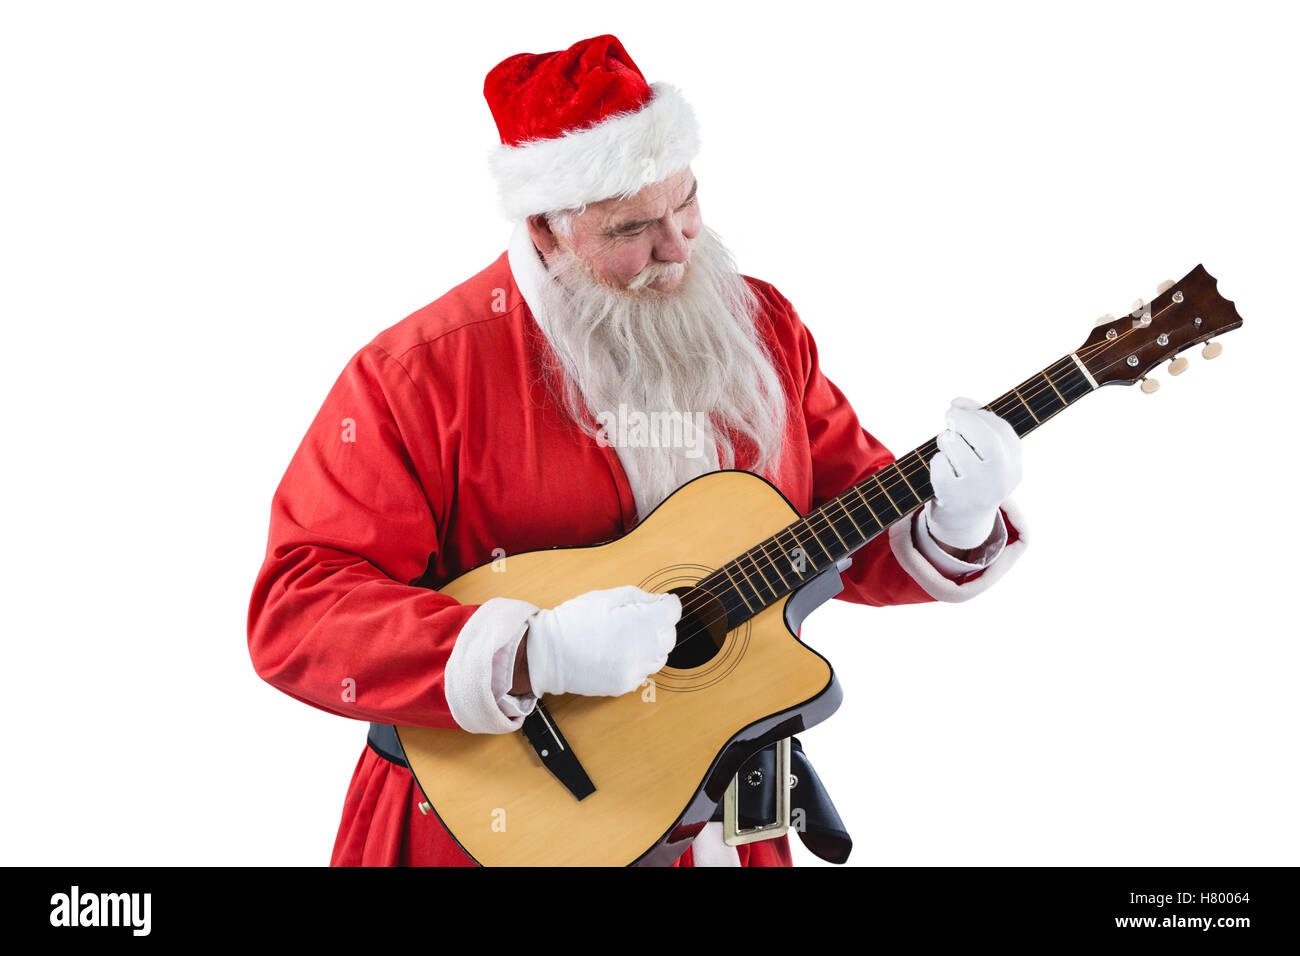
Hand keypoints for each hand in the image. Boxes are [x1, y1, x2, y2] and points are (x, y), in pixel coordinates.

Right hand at [524, 585, 680, 696]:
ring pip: (659, 656)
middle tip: (644, 617)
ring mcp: (635, 670)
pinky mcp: (625, 685)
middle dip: (661, 624)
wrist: (547, 654)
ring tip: (629, 636)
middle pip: (669, 635)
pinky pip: (643, 672)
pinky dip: (638, 661)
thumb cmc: (573, 621)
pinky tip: (620, 652)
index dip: (668, 603)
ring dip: (651, 644)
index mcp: (640, 623)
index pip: (672, 612)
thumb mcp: (605, 596)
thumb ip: (638, 596)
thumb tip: (657, 602)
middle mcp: (643, 649)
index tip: (663, 602)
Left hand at [925, 397, 1021, 549]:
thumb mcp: (984, 455)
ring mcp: (978, 492)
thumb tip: (958, 402)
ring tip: (947, 447)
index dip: (978, 412)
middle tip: (949, 416)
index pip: (1002, 431)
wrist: (963, 523)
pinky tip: (942, 471)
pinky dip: (937, 462)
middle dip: (964, 421)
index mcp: (1014, 466)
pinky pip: (939, 465)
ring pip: (956, 448)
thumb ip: (977, 424)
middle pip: (986, 440)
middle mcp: (1001, 480)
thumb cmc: (972, 479)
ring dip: (946, 439)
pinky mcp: (954, 499)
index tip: (958, 406)